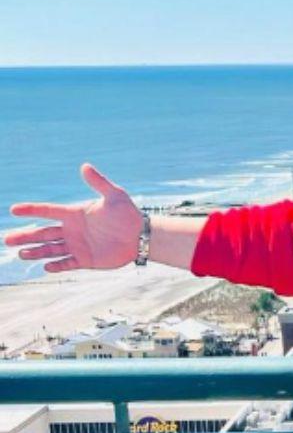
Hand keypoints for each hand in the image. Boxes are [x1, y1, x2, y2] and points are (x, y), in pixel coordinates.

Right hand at [4, 163, 141, 272]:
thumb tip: (84, 166)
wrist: (140, 235)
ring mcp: (77, 246)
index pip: (48, 211)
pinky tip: (45, 267)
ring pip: (50, 250)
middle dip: (25, 237)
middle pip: (43, 233)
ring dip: (36, 252)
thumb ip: (99, 182)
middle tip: (7, 240)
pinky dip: (56, 266)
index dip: (31, 210)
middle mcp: (72, 230)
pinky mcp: (85, 260)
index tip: (13, 210)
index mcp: (75, 214)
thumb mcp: (114, 196)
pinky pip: (67, 264)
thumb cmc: (128, 214)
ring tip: (21, 254)